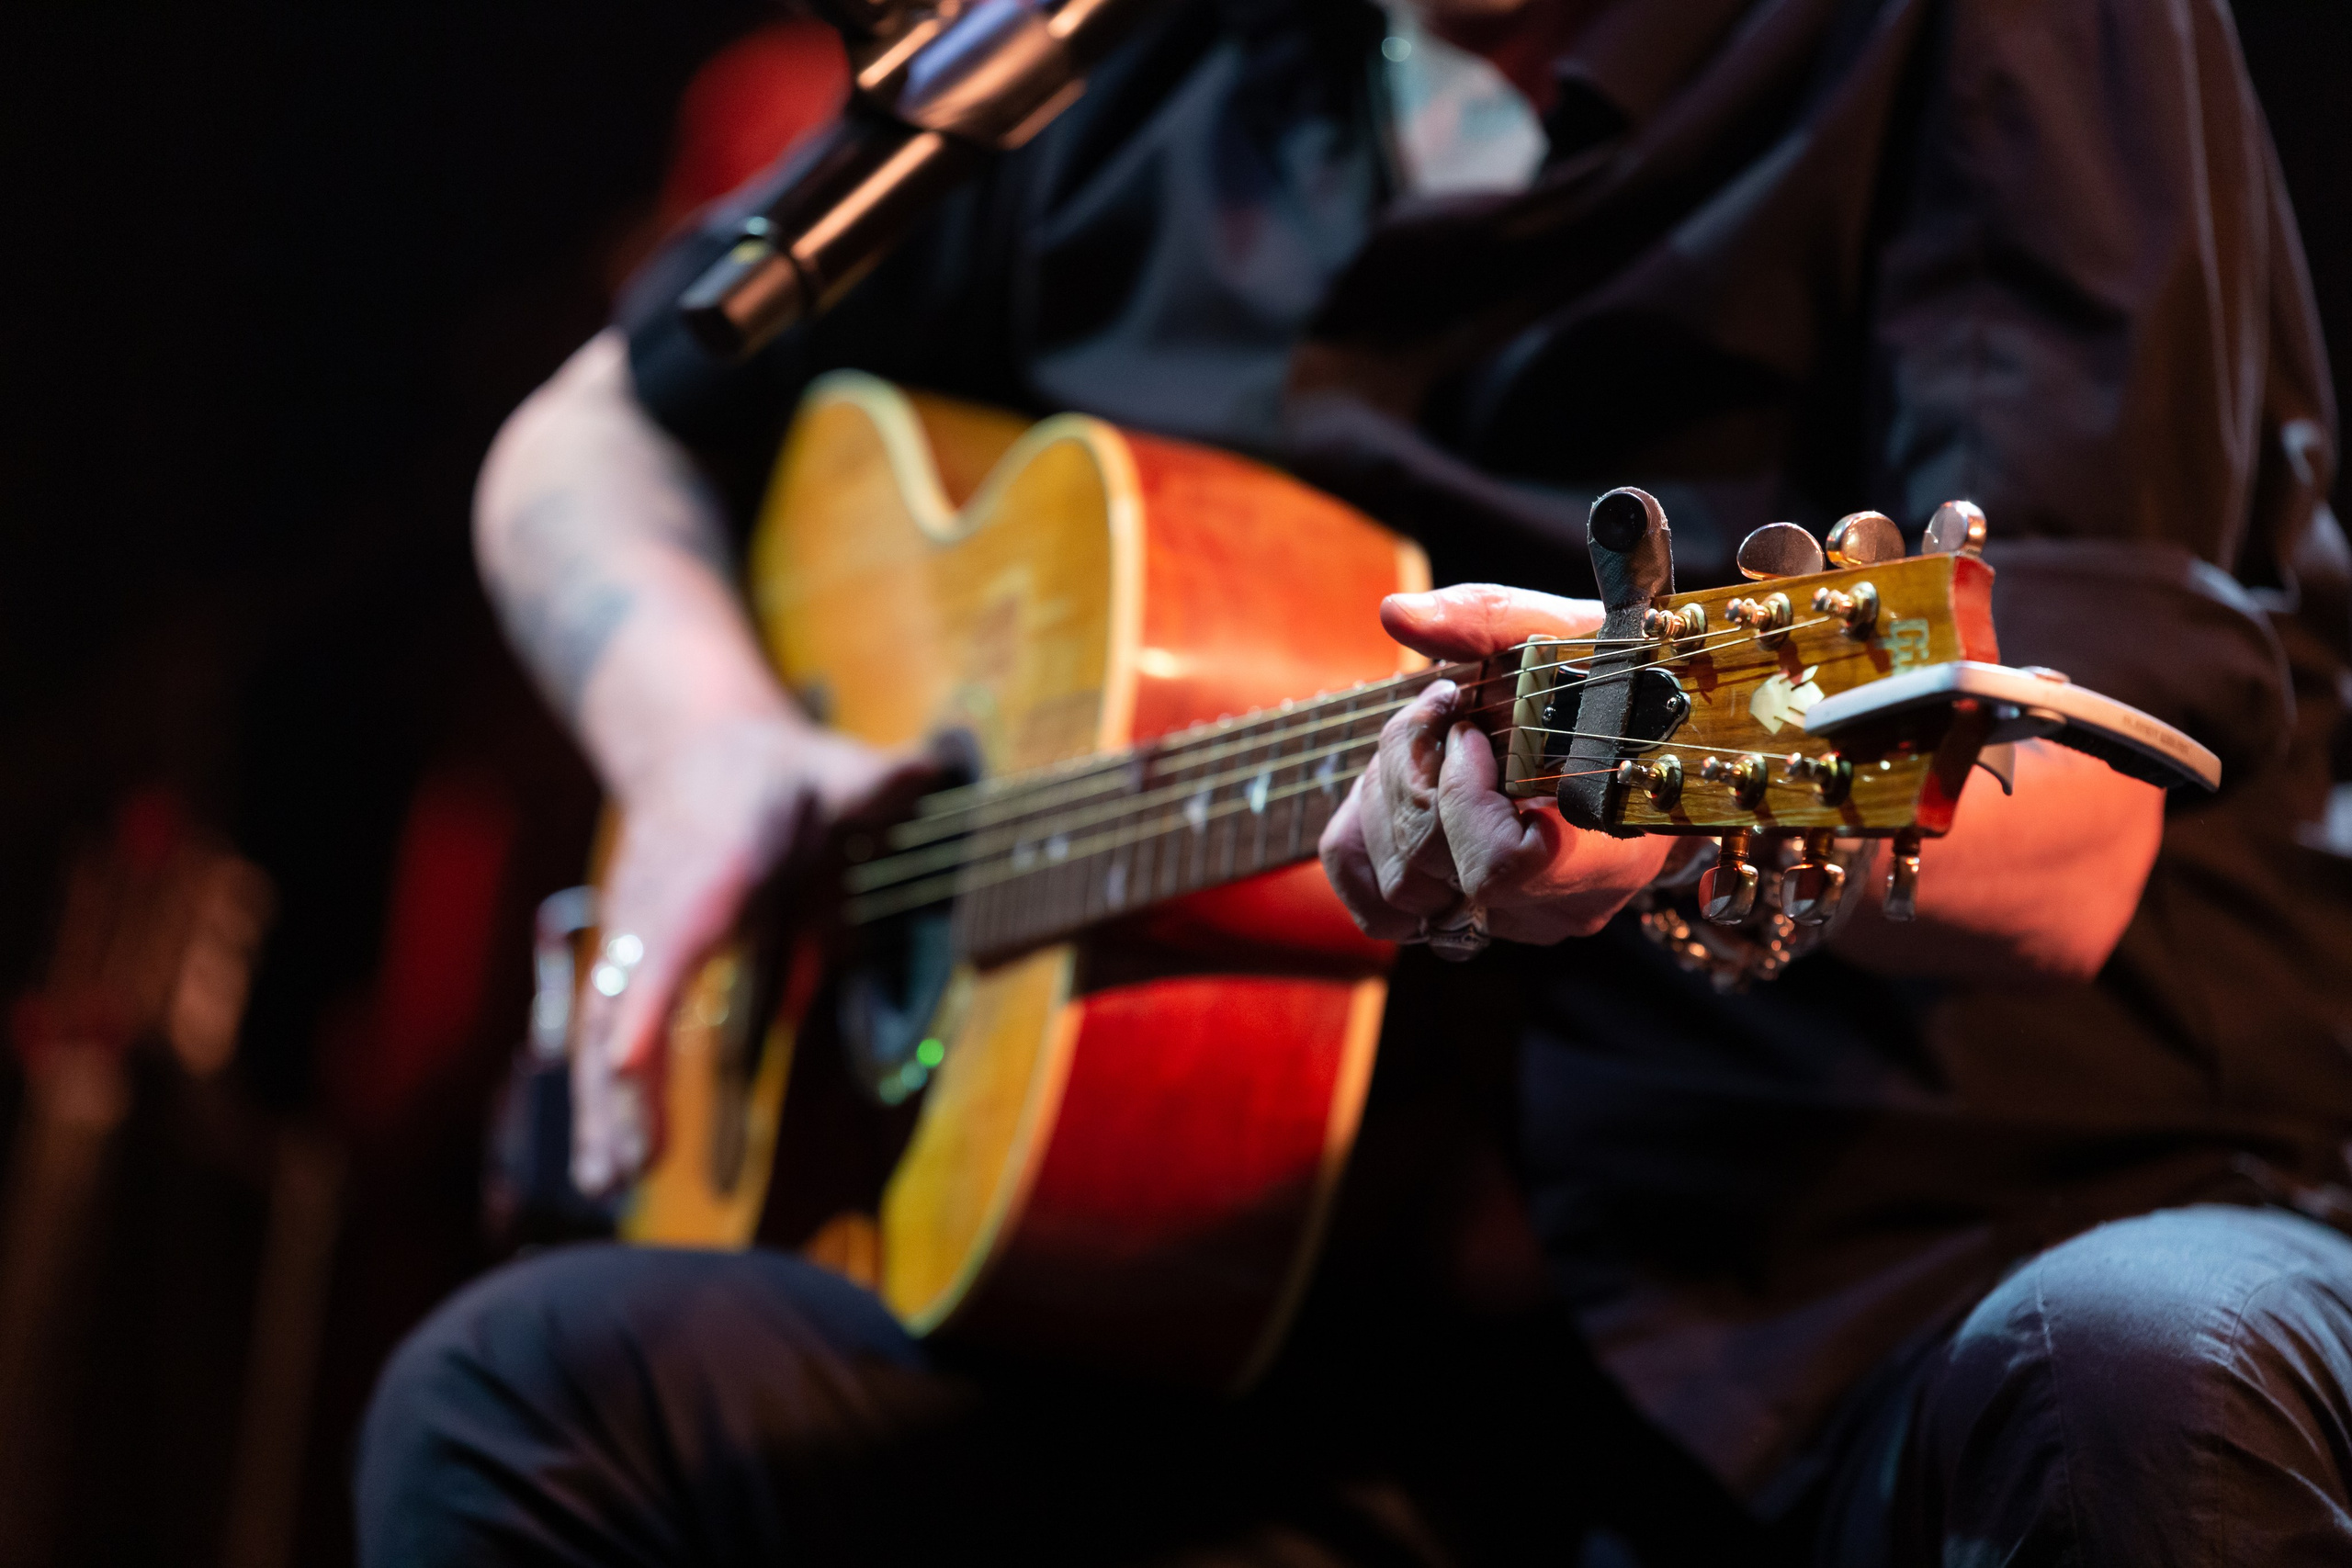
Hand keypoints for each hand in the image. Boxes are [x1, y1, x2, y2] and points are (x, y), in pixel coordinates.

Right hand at [569, 716, 927, 1193]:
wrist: (694, 748)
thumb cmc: (777, 771)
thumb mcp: (832, 766)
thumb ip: (873, 782)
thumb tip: (923, 770)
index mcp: (710, 863)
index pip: (674, 935)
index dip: (651, 998)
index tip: (631, 1060)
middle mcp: (655, 906)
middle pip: (624, 1002)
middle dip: (622, 1086)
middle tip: (632, 1166)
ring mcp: (632, 934)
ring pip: (602, 1027)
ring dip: (602, 1109)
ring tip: (605, 1188)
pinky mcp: (628, 959)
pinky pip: (606, 1034)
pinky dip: (603, 1096)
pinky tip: (611, 1161)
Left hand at [1318, 585, 1668, 947]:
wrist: (1652, 745)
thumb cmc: (1622, 688)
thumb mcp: (1576, 635)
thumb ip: (1492, 621)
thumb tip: (1398, 615)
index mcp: (1609, 848)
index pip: (1501, 864)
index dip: (1462, 796)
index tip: (1469, 732)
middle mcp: (1560, 904)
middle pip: (1430, 871)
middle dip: (1407, 774)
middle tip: (1437, 713)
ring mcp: (1515, 922)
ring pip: (1396, 892)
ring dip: (1382, 803)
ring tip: (1421, 744)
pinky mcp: (1473, 922)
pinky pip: (1377, 909)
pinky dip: (1364, 843)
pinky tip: (1392, 790)